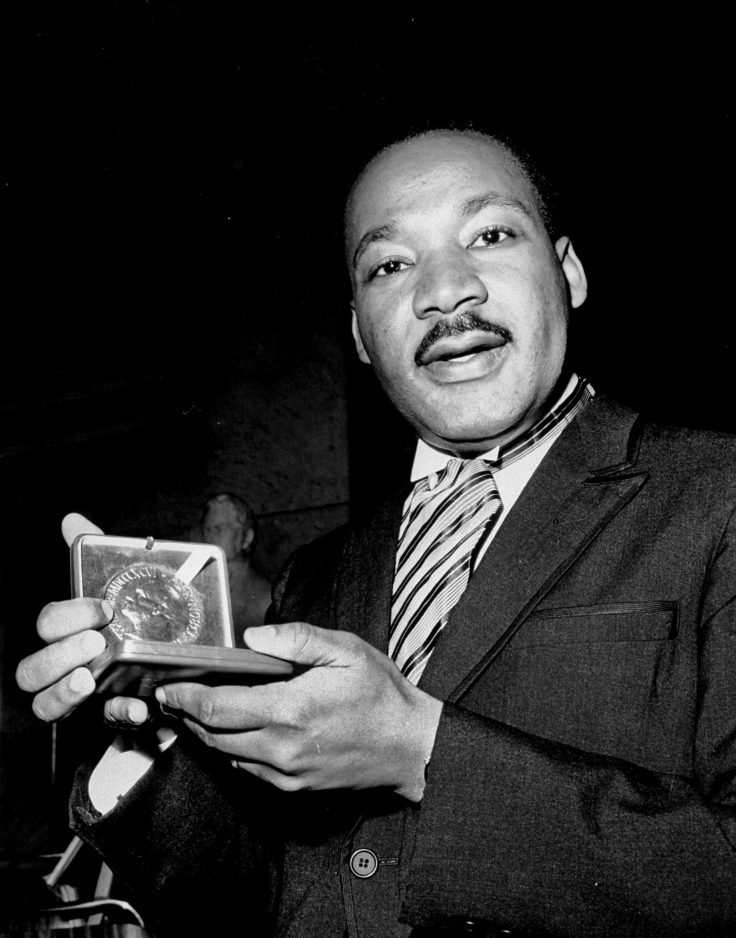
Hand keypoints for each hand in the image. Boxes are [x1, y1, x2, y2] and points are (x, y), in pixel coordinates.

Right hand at [15, 513, 149, 725]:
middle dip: (58, 656)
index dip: (69, 616)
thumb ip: (93, 553)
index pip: (47, 624)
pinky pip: (101, 724)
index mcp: (64, 631)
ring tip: (89, 680)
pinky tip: (136, 707)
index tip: (104, 609)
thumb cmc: (132, 615)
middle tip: (94, 644)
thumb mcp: (118, 581)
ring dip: (63, 693)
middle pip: (31, 670)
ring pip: (45, 704)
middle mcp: (63, 665)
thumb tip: (72, 520)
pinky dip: (117, 715)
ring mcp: (80, 694)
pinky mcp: (107, 713)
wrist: (174, 649)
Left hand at [156, 622, 442, 800]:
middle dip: (187, 715)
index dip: (185, 698)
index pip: (216, 708)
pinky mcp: (294, 786)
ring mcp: (286, 772)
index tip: (168, 688)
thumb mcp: (345, 650)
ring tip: (197, 713)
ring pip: (226, 756)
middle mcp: (281, 746)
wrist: (409, 745)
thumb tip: (252, 637)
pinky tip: (236, 733)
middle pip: (212, 736)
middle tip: (174, 698)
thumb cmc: (380, 694)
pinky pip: (249, 770)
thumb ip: (296, 639)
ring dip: (206, 735)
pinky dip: (232, 751)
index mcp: (289, 708)